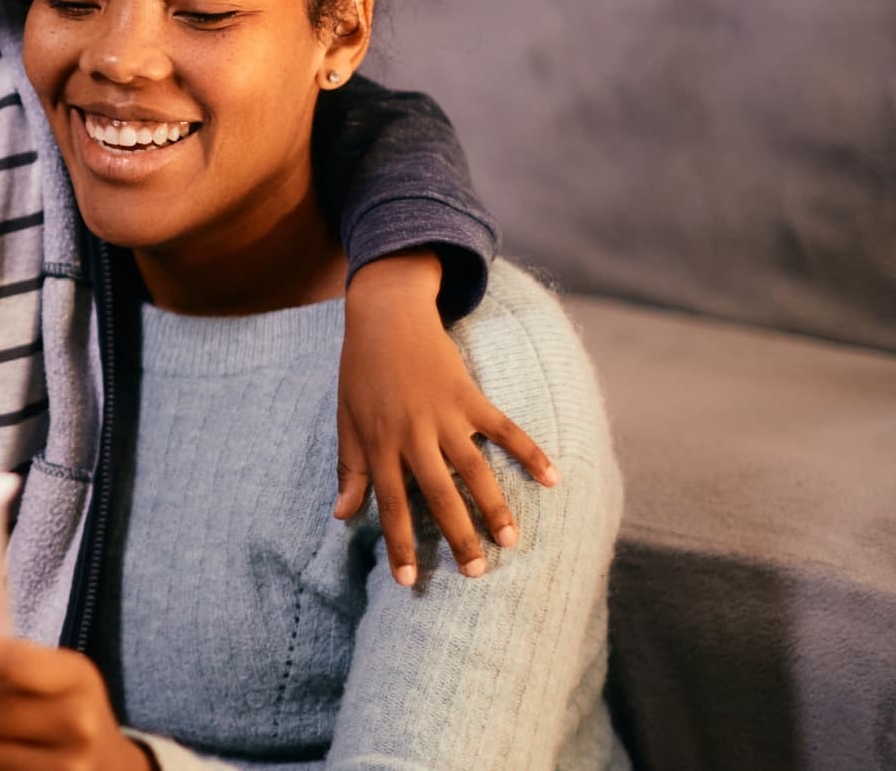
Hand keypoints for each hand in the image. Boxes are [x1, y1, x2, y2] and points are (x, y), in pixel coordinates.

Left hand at [337, 252, 558, 586]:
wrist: (385, 314)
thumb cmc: (360, 372)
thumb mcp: (346, 421)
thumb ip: (349, 469)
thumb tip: (342, 517)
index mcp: (380, 445)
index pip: (391, 505)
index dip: (400, 544)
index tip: (408, 581)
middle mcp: (413, 435)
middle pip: (439, 496)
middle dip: (458, 537)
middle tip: (477, 574)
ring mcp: (445, 416)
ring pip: (474, 470)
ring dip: (495, 507)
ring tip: (512, 541)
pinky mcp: (470, 395)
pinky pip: (505, 428)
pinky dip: (530, 452)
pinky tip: (553, 478)